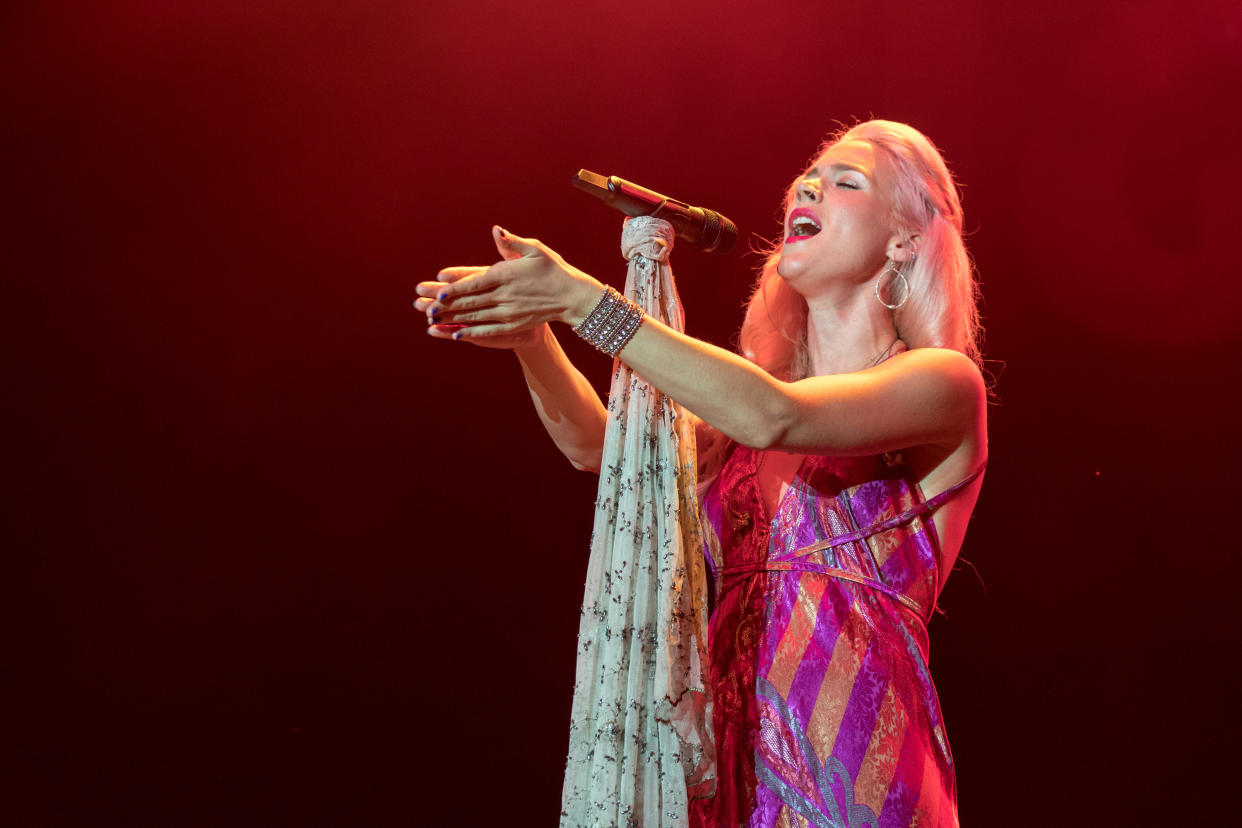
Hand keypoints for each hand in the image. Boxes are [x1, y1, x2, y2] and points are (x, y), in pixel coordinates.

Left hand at [420, 226, 601, 345]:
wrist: (572, 296)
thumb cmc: (553, 269)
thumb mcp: (535, 249)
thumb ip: (513, 242)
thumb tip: (496, 231)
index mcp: (507, 274)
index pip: (477, 282)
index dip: (457, 287)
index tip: (440, 290)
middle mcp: (506, 295)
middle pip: (471, 301)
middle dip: (448, 306)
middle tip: (426, 308)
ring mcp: (510, 312)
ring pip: (476, 316)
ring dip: (454, 319)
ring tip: (433, 321)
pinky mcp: (514, 324)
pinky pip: (489, 330)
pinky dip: (472, 333)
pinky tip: (457, 335)